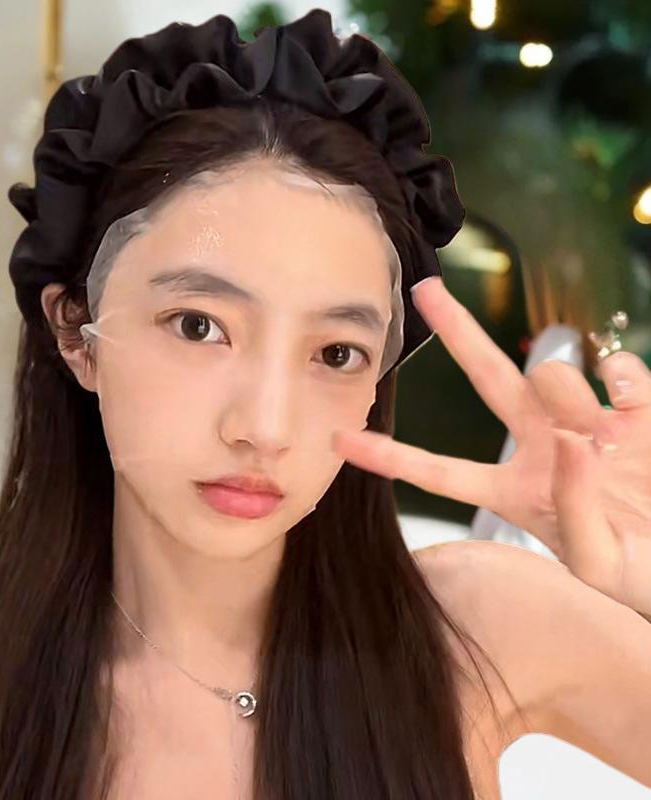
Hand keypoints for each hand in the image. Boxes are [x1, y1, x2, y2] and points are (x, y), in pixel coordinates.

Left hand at [331, 277, 650, 615]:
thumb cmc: (638, 571)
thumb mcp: (597, 562)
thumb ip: (573, 513)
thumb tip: (570, 447)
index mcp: (514, 489)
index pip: (440, 472)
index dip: (391, 458)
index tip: (340, 438)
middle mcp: (542, 446)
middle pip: (489, 380)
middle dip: (457, 333)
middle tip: (424, 289)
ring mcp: (586, 423)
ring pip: (550, 375)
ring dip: (563, 393)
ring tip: (602, 437)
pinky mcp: (637, 411)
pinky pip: (622, 373)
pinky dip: (623, 377)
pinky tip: (627, 397)